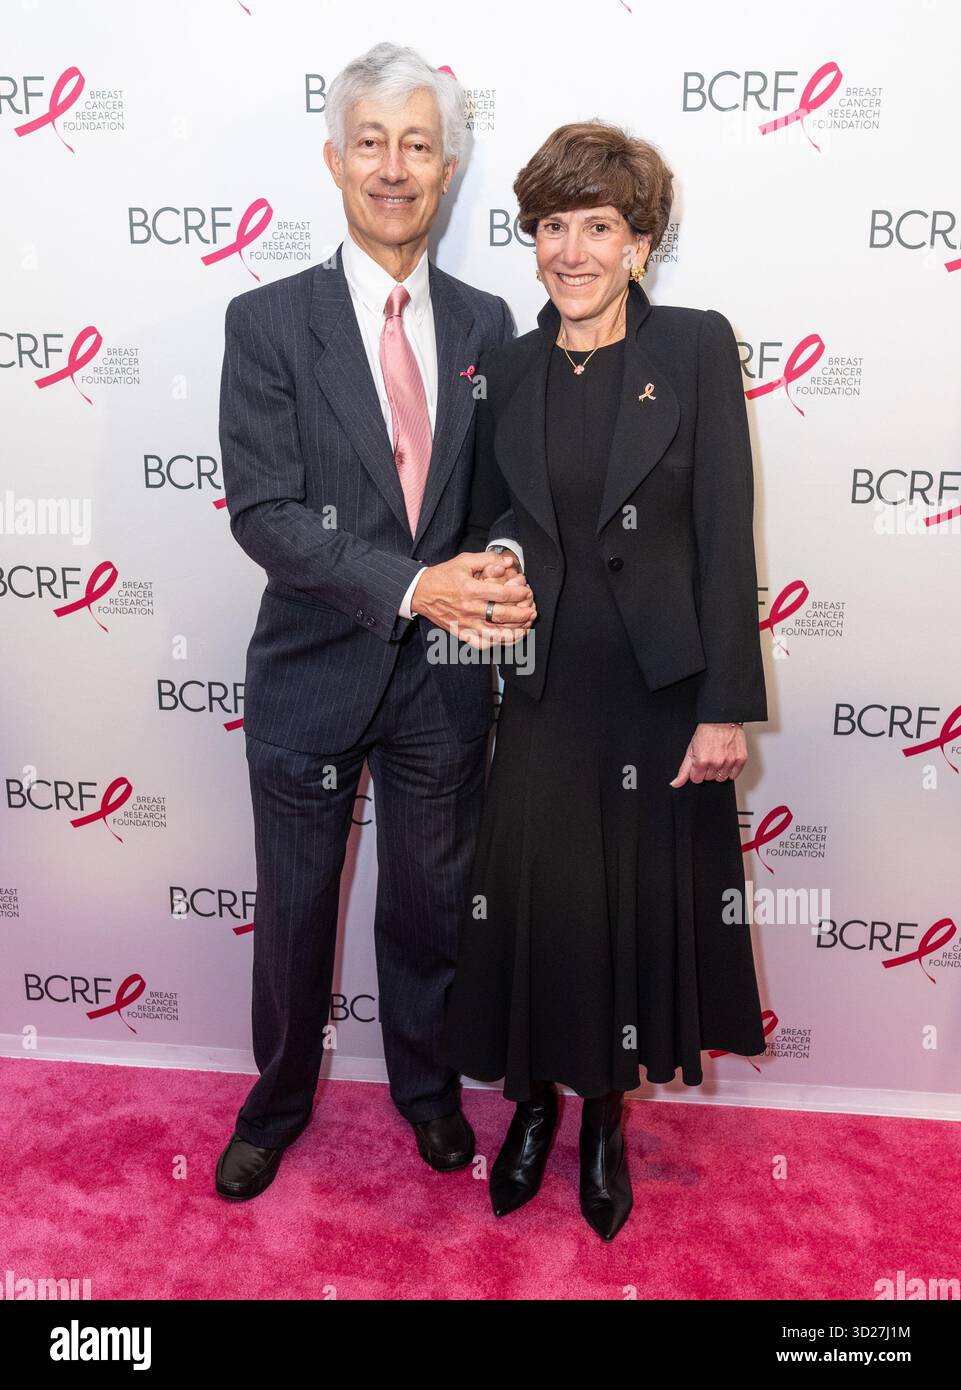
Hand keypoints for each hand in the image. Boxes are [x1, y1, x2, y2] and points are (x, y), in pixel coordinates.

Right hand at [411, 551, 536, 647]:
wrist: (420, 592)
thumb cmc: (444, 575)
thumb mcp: (464, 561)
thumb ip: (488, 559)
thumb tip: (508, 562)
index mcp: (471, 590)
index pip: (502, 594)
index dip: (519, 594)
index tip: (527, 592)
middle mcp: (469, 609)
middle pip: (502, 615)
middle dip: (522, 614)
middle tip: (532, 611)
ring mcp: (465, 624)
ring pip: (494, 634)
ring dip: (513, 633)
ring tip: (525, 628)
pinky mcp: (461, 633)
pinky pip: (481, 643)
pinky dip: (496, 644)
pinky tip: (506, 639)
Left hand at [670, 723, 746, 786]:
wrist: (722, 720)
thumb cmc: (706, 732)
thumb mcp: (690, 750)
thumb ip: (684, 770)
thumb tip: (676, 784)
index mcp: (702, 761)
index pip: (696, 779)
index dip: (696, 771)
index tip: (699, 762)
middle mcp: (716, 762)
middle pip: (709, 778)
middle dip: (707, 770)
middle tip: (709, 756)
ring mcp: (729, 761)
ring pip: (721, 778)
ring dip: (719, 770)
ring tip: (718, 757)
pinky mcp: (740, 759)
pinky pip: (734, 775)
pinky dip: (730, 770)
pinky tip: (726, 759)